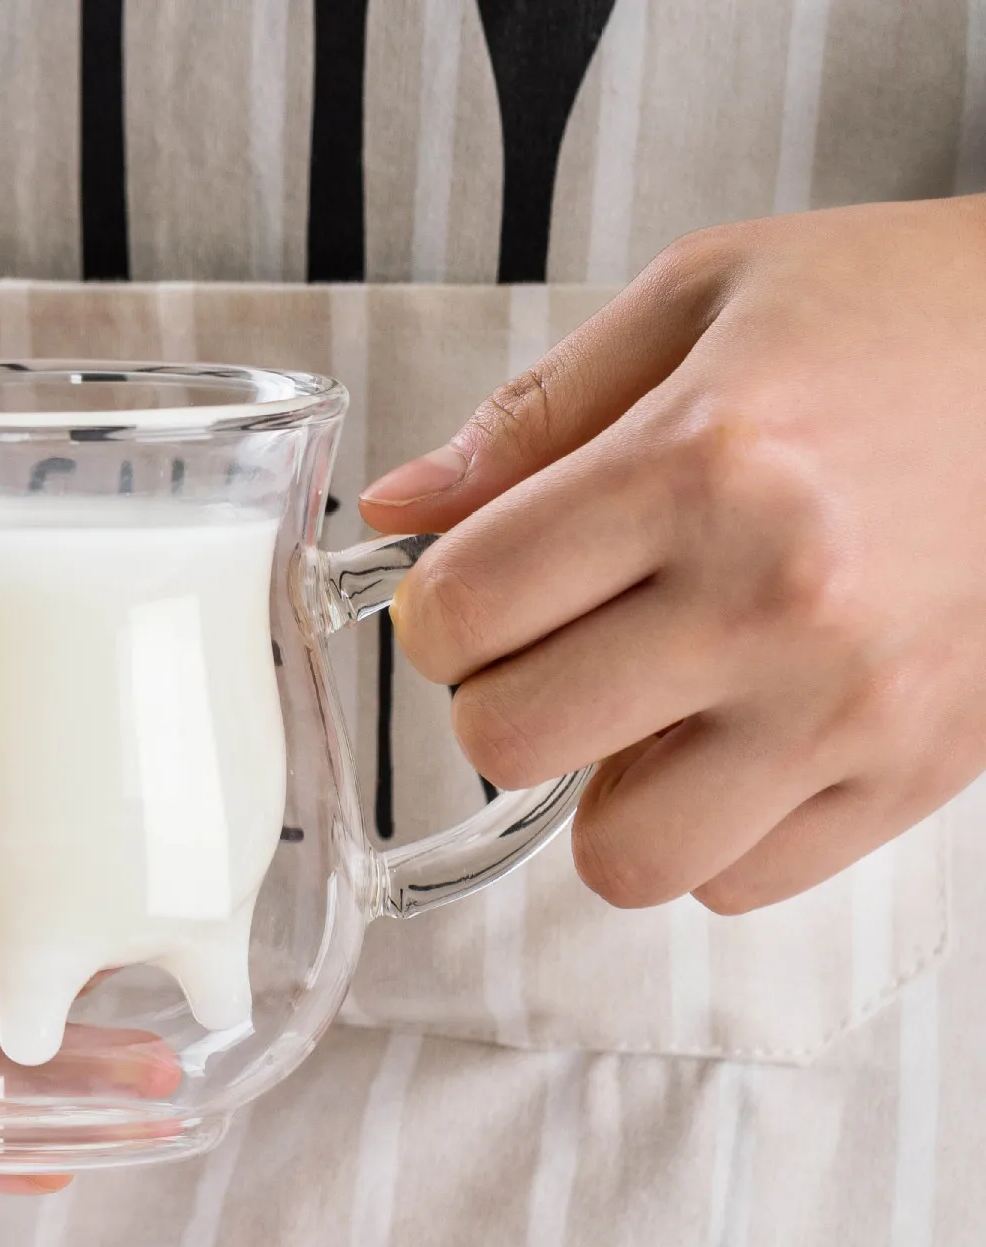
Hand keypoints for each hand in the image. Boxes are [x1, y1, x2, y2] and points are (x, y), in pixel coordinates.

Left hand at [359, 196, 985, 913]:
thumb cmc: (911, 317)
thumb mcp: (710, 296)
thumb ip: (535, 415)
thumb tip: (396, 509)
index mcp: (703, 462)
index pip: (460, 613)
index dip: (439, 612)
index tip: (480, 593)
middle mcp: (775, 600)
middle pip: (509, 741)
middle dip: (504, 699)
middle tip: (564, 647)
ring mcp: (852, 707)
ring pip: (621, 855)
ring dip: (606, 792)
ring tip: (659, 707)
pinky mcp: (916, 777)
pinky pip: (736, 883)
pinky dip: (714, 830)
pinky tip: (745, 737)